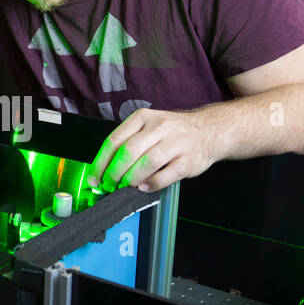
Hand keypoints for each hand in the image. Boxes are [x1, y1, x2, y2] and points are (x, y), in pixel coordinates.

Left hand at [87, 108, 215, 192]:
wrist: (208, 131)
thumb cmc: (172, 132)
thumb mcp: (149, 126)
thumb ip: (128, 142)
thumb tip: (104, 168)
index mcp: (143, 117)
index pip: (114, 140)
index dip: (100, 162)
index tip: (94, 177)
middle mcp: (159, 127)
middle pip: (128, 152)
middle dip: (113, 173)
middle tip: (109, 185)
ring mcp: (175, 143)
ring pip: (146, 163)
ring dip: (131, 179)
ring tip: (125, 186)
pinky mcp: (187, 160)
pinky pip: (165, 175)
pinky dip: (151, 184)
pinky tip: (144, 187)